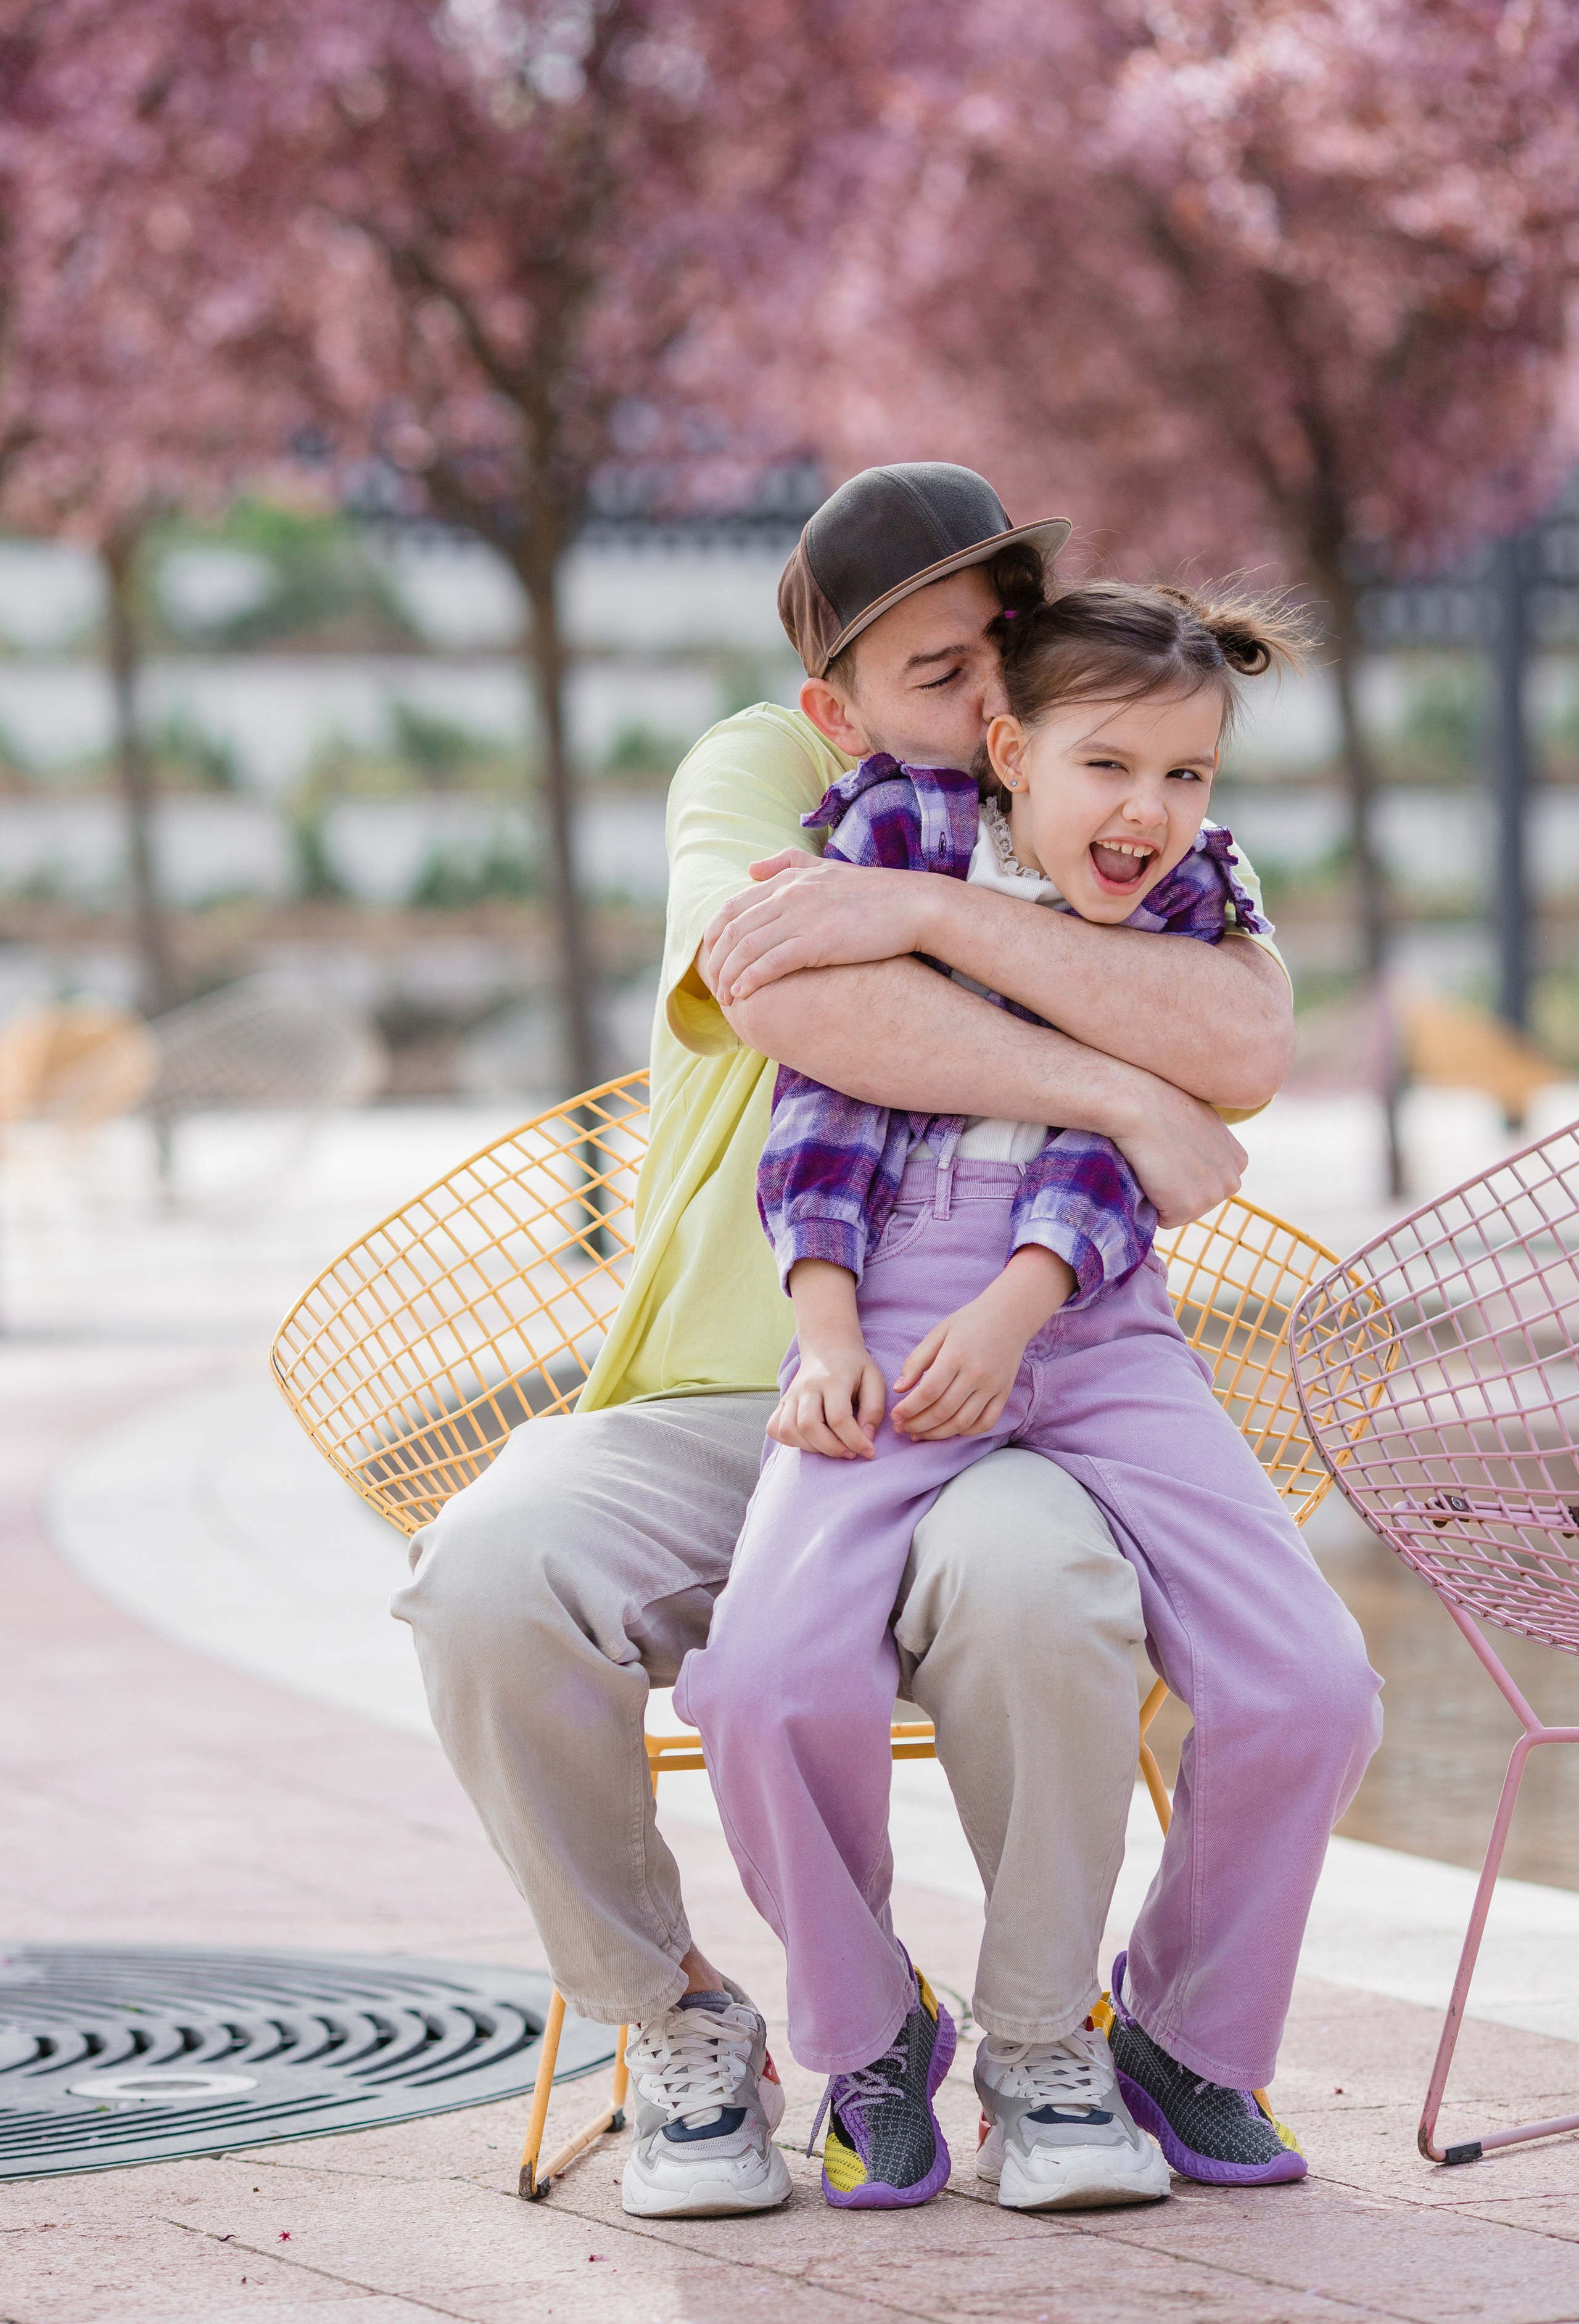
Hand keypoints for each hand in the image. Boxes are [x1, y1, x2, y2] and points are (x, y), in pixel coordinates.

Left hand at [701, 852, 930, 1005]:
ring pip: (746, 948)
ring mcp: (801, 917)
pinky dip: (750, 979)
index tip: (711, 960)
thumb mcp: (825, 867)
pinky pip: (770, 963)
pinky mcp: (816, 941)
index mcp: (787, 879)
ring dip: (728, 976)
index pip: (732, 907)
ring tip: (724, 998)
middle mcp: (788, 895)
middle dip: (716, 963)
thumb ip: (786, 864)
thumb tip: (750, 868)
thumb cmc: (873, 893)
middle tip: (713, 988)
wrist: (913, 905)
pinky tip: (743, 995)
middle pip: (732, 930)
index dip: (713, 936)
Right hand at [768, 1340, 886, 1458]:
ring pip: (789, 1430)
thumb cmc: (855, 1366)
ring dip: (811, 1447)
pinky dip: (789, 1441)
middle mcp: (807, 1387)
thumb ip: (874, 1408)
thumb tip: (867, 1437)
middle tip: (850, 1453)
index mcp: (833, 1380)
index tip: (869, 1452)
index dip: (855, 1441)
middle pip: (809, 1426)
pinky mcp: (782, 1401)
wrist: (828, 1347)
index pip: (839, 1418)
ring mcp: (791, 1394)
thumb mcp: (874, 1379)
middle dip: (831, 1448)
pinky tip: (810, 1440)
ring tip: (832, 1447)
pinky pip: (775, 1428)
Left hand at [892, 1248, 1074, 1440]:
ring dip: (937, 1434)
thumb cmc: (969, 1323)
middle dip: (917, 1425)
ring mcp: (992, 1386)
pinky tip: (949, 1430)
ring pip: (962, 1423)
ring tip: (919, 1434)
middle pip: (942, 1411)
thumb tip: (898, 1389)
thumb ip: (916, 1361)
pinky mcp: (1004, 1393)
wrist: (1009, 1317)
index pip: (928, 1392)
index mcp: (956, 1355)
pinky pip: (986, 1423)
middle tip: (902, 1428)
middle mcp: (976, 1374)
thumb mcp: (938, 1333)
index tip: (895, 1416)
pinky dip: (966, 1432)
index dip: (908, 1409)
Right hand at [1110, 1076, 1247, 1228]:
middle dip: (1175, 1190)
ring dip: (1162, 1197)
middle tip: (1159, 1159)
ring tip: (1154, 1163)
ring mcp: (1212, 1196)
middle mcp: (1232, 1180)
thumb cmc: (1160, 1105)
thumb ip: (1205, 1144)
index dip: (1182, 1174)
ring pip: (1181, 1214)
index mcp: (1238, 1161)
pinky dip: (1150, 1204)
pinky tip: (1147, 1174)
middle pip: (1196, 1203)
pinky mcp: (1188, 1206)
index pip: (1207, 1186)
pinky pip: (1164, 1220)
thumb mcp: (1199, 1121)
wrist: (1138, 1104)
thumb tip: (1190, 1157)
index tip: (1171, 1151)